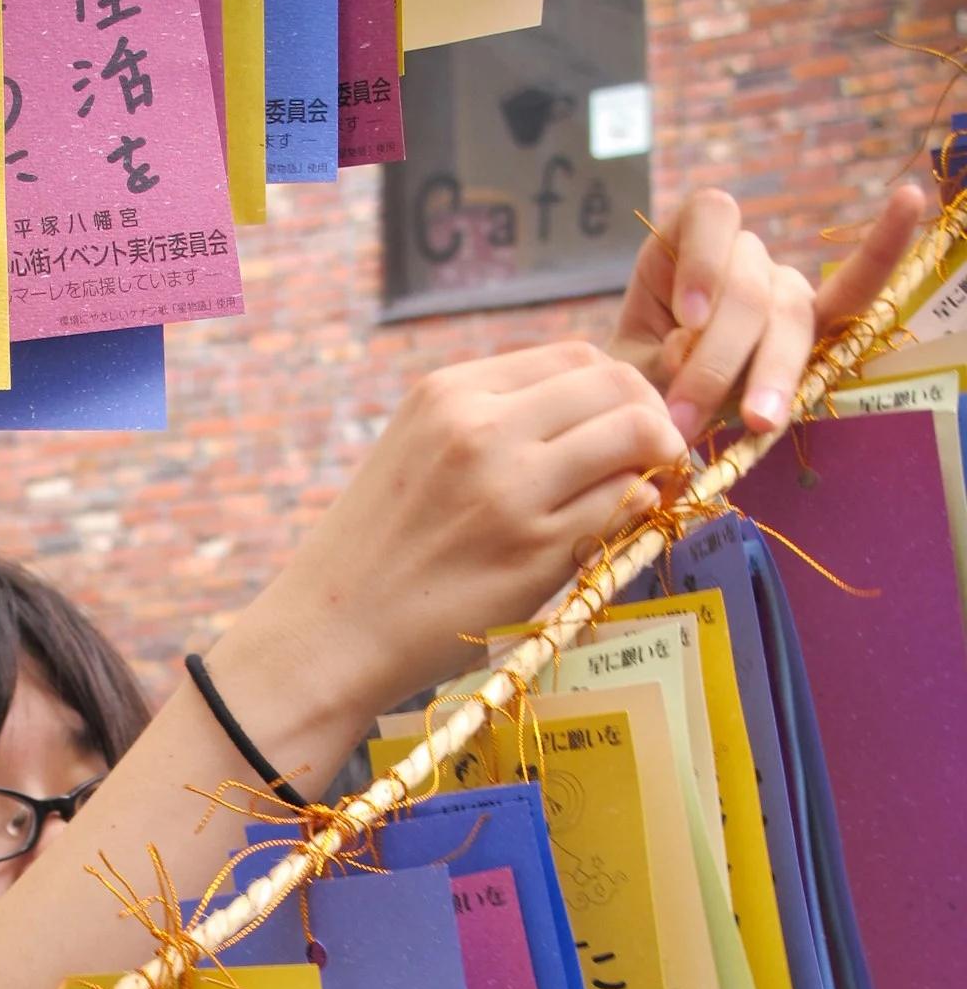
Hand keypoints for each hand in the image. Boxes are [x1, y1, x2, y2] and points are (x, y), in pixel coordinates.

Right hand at [221, 341, 686, 725]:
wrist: (332, 631)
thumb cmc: (377, 548)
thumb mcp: (417, 449)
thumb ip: (491, 420)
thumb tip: (594, 412)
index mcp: (448, 393)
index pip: (575, 357)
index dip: (617, 387)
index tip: (622, 421)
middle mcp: (482, 428)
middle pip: (616, 385)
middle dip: (652, 416)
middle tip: (655, 454)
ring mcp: (512, 489)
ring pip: (634, 436)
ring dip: (656, 460)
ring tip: (644, 489)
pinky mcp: (536, 551)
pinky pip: (624, 507)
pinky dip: (636, 511)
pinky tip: (616, 529)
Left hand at [608, 184, 927, 439]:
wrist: (649, 418)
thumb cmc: (637, 384)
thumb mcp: (632, 374)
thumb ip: (658, 362)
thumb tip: (693, 349)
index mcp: (685, 242)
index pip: (709, 216)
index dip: (703, 262)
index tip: (686, 321)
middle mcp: (741, 255)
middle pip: (749, 287)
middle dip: (719, 359)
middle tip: (686, 420)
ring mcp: (782, 288)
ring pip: (790, 315)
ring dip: (771, 373)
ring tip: (756, 424)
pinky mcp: (814, 326)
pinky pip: (855, 290)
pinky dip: (881, 252)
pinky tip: (910, 200)